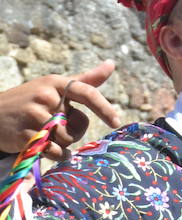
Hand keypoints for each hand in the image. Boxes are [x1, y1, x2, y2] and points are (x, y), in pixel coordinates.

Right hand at [0, 61, 120, 155]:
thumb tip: (111, 64)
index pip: (87, 92)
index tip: (116, 122)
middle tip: (53, 127)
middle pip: (79, 123)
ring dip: (61, 143)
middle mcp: (46, 96)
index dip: (104, 108)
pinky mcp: (26, 135)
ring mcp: (34, 115)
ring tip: (43, 135)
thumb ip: (84, 80)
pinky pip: (54, 151)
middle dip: (73, 131)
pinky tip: (44, 149)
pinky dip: (55, 155)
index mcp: (56, 83)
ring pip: (67, 139)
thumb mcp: (53, 87)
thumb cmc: (29, 101)